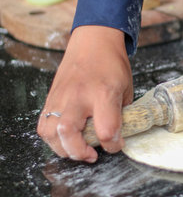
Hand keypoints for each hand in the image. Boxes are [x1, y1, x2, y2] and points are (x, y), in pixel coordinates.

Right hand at [37, 26, 132, 162]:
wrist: (93, 41)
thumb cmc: (112, 64)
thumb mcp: (126, 89)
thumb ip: (121, 114)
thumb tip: (116, 136)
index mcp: (103, 92)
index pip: (106, 129)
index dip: (113, 144)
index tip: (116, 144)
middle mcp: (78, 95)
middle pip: (68, 133)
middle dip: (80, 152)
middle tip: (92, 154)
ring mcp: (61, 97)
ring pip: (50, 132)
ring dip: (63, 148)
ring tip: (78, 149)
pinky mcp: (50, 98)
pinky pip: (43, 125)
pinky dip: (52, 138)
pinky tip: (65, 139)